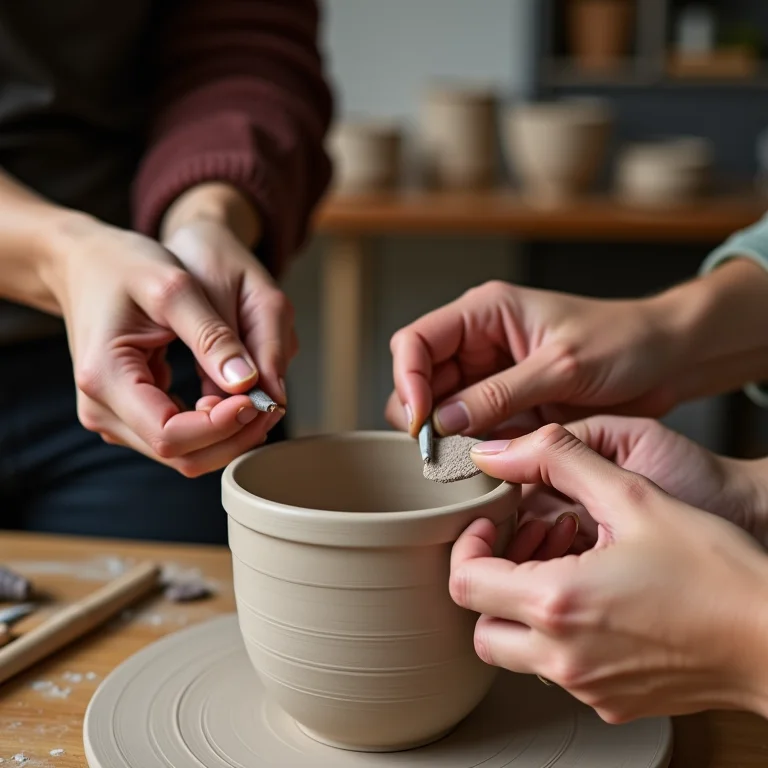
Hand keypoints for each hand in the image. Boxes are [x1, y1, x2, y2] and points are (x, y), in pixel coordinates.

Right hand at [47, 200, 291, 476]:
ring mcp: (113, 417)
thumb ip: (212, 336)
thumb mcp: (175, 288)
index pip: (171, 435)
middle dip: (232, 437)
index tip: (256, 400)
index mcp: (106, 378)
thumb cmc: (125, 265)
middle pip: (180, 455)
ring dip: (226, 436)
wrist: (86, 262)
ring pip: (183, 454)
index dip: (220, 427)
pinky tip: (236, 401)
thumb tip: (247, 382)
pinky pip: (179, 439)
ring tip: (259, 401)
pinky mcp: (129, 415)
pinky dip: (213, 428)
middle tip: (270, 404)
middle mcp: (102, 410)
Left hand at [163, 218, 296, 404]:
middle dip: (230, 415)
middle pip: (267, 392)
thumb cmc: (200, 256)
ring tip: (185, 410)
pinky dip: (217, 398)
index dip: (242, 407)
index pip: (272, 376)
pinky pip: (243, 386)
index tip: (206, 419)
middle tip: (186, 418)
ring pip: (254, 394)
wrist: (205, 239)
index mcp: (273, 310)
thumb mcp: (201, 289)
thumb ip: (218, 339)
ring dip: (220, 410)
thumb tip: (239, 390)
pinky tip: (191, 398)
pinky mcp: (258, 353)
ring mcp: (272, 345)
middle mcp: (281, 333)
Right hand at [387, 280, 678, 438]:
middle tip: (439, 452)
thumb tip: (443, 422)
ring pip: (440, 409)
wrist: (666, 359)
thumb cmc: (624, 341)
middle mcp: (479, 342)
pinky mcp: (506, 405)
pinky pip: (471, 429)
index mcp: (485, 312)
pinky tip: (484, 464)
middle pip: (420, 378)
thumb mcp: (561, 367)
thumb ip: (499, 394)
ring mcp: (491, 376)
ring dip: (445, 436)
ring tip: (464, 460)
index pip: (415, 341)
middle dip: (423, 416)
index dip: (408, 381)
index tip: (421, 423)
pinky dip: (469, 449)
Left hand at [449, 426, 767, 722]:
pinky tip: (595, 596)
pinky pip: (559, 670)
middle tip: (522, 546)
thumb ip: (555, 458)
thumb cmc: (716, 569)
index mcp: (558, 603)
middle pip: (480, 627)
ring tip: (563, 563)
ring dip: (521, 608)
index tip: (491, 525)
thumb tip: (497, 451)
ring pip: (516, 652)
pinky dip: (557, 634)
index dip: (468, 546)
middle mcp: (564, 656)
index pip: (464, 583)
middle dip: (489, 581)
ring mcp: (588, 686)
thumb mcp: (631, 494)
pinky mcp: (613, 702)